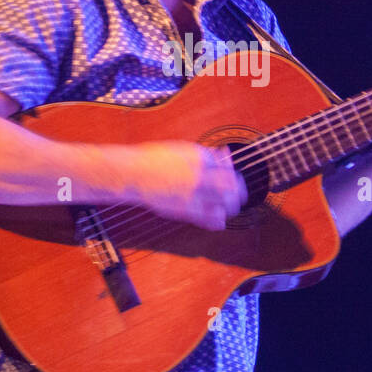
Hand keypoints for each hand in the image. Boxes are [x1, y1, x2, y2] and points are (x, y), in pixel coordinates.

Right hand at [130, 142, 247, 230]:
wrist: (133, 174)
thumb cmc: (156, 159)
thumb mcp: (184, 149)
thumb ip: (206, 154)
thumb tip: (224, 155)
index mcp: (199, 159)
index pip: (227, 169)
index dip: (234, 175)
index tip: (235, 179)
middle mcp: (198, 176)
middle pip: (230, 188)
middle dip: (238, 193)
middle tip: (239, 196)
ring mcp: (191, 194)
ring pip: (223, 205)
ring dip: (229, 208)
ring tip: (229, 208)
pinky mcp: (183, 210)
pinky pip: (207, 219)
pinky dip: (217, 222)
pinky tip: (219, 221)